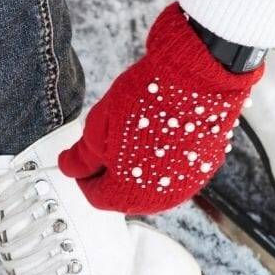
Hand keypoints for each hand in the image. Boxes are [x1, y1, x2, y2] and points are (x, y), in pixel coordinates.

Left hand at [59, 3, 262, 213]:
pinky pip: (174, 173)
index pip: (95, 196)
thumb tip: (70, 167)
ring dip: (137, 167)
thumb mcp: (98, 127)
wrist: (197, 76)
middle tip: (110, 143)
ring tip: (135, 135)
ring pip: (150, 185)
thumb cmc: (149, 98)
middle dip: (112, 173)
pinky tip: (159, 135)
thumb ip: (82, 157)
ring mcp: (185, 185)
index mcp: (127, 194)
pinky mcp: (204, 169)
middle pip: (124, 195)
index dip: (85, 176)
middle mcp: (159, 199)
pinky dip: (163, 160)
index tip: (85, 159)